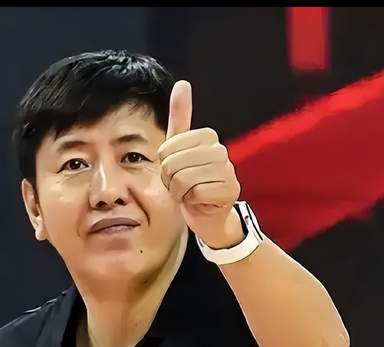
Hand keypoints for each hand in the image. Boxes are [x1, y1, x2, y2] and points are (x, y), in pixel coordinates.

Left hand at [158, 80, 242, 248]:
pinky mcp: (229, 191)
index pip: (168, 148)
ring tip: (190, 194)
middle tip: (182, 186)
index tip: (176, 171)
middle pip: (174, 164)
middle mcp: (221, 150)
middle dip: (171, 180)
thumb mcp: (179, 151)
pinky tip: (199, 203)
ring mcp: (228, 171)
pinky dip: (191, 203)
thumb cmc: (190, 183)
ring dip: (180, 193)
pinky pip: (195, 195)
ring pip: (184, 180)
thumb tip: (182, 83)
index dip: (165, 164)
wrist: (207, 215)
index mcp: (208, 137)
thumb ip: (180, 119)